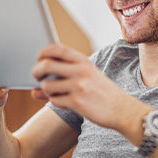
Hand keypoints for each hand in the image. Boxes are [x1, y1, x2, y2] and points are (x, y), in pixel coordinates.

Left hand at [31, 43, 146, 131]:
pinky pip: (54, 100)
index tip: (39, 58)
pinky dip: (56, 102)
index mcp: (83, 61)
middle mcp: (80, 70)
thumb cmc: (102, 92)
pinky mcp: (77, 102)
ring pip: (47, 85)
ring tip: (56, 93)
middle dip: (36, 72)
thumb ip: (66, 72)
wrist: (121, 109)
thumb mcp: (89, 75)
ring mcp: (79, 86)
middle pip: (46, 65)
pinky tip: (66, 102)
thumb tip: (38, 80)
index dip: (43, 52)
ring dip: (47, 91)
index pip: (57, 48)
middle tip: (36, 77)